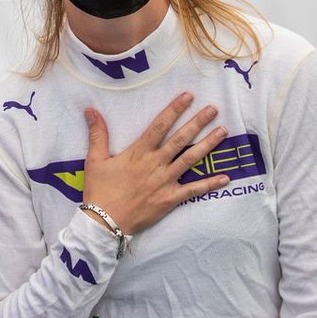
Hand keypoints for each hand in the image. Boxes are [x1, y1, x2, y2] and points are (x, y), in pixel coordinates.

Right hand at [82, 92, 229, 234]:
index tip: (188, 96)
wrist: (104, 221)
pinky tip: (226, 177)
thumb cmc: (99, 189)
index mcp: (138, 152)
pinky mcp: (170, 199)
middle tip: (213, 109)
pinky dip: (210, 184)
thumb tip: (90, 110)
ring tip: (223, 131)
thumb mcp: (95, 159)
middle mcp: (155, 163)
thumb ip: (97, 134)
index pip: (159, 125)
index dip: (174, 109)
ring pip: (190, 159)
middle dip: (198, 122)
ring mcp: (165, 181)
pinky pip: (194, 190)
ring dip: (208, 144)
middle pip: (180, 138)